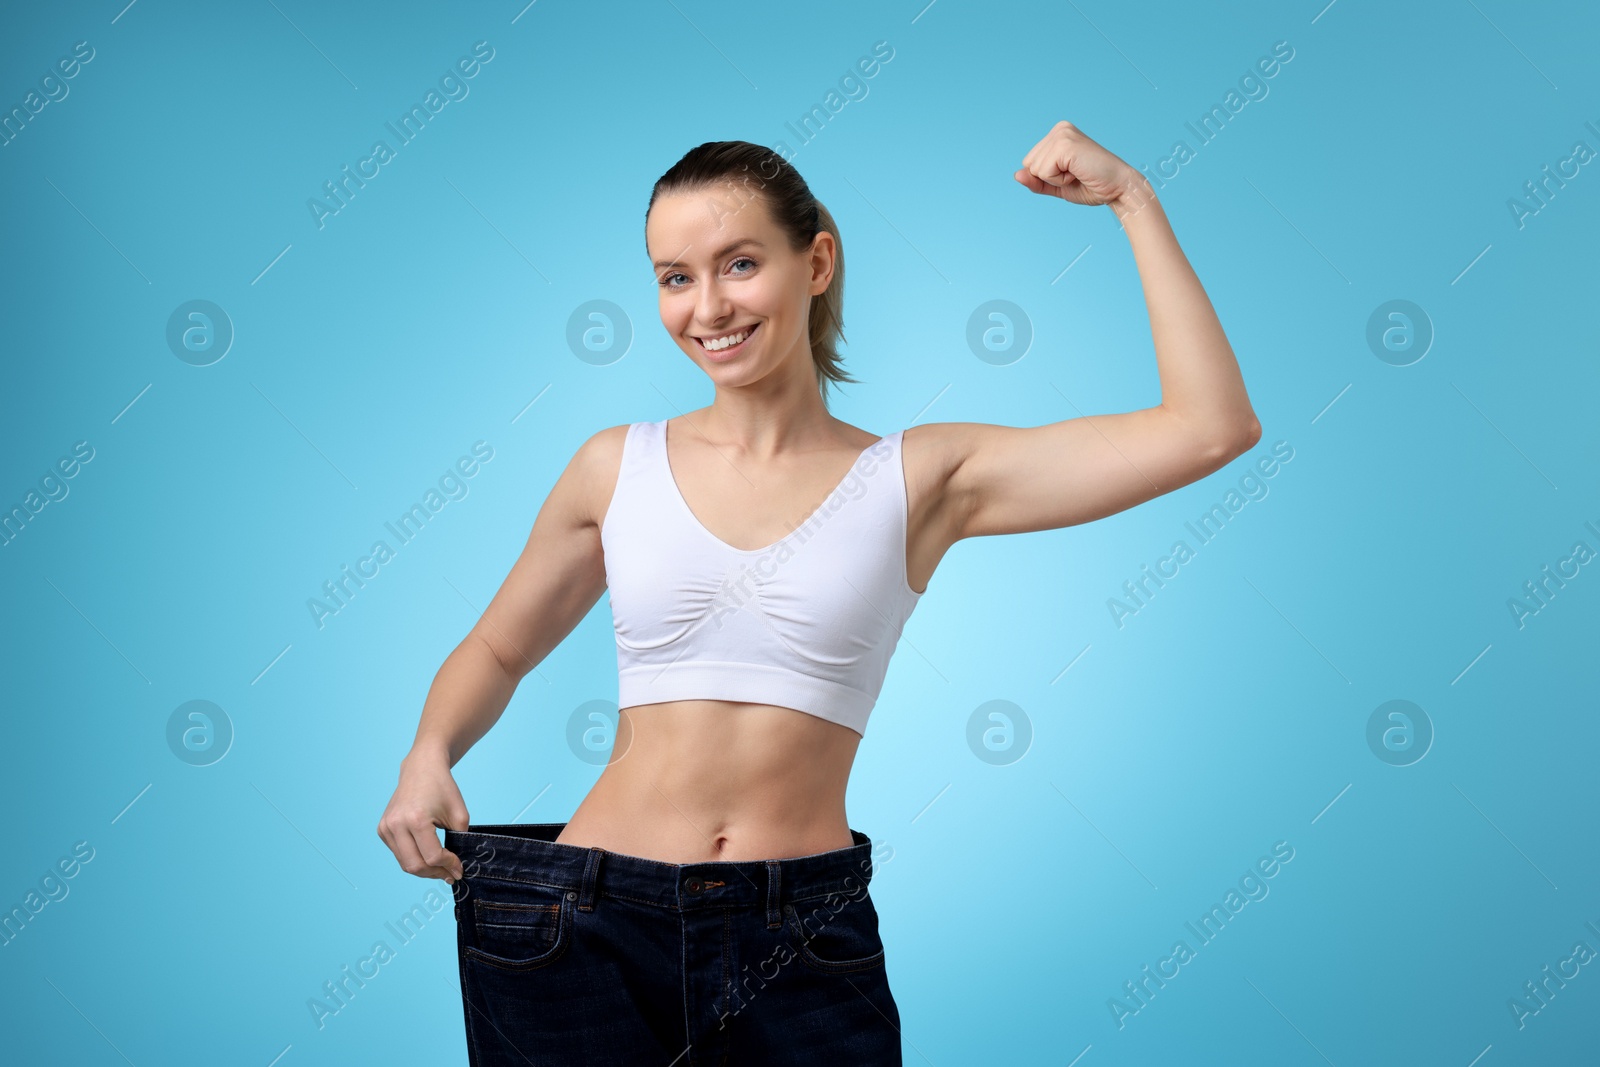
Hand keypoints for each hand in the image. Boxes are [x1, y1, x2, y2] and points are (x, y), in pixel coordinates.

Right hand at [376, 752, 469, 881]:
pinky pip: (399, 854)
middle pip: (415, 865)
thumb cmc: (443, 788)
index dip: (449, 866)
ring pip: (405, 863)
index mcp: (415, 819)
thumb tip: (456, 868)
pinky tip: (427, 856)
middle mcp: (396, 825)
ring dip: (424, 870)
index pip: (432, 856)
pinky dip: (414, 859)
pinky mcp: (382, 829)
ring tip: (441, 869)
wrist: (422, 768)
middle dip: (435, 874)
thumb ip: (460, 841)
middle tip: (450, 875)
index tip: (459, 869)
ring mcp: (386, 827)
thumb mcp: (459, 814)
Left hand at [1014, 120, 1142, 206]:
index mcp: (1058, 134)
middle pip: (1029, 164)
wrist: (1118, 189)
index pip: (1030, 163)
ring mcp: (1062, 134)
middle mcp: (1059, 129)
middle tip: (1076, 174)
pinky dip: (1059, 181)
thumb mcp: (1057, 185)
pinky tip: (1078, 173)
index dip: (1046, 178)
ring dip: (1055, 180)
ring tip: (1078, 173)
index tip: (1071, 174)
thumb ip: (1036, 181)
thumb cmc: (1092, 186)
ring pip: (1035, 169)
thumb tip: (1016, 175)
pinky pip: (1044, 172)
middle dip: (1049, 178)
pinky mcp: (1065, 144)